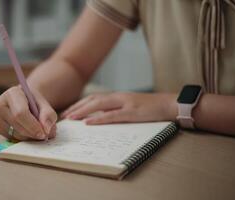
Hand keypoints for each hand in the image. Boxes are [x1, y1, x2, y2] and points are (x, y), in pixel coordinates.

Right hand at [0, 86, 56, 140]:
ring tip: (38, 131)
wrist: (24, 101)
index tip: (44, 133)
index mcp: (12, 94)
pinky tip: (29, 131)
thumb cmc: (34, 102)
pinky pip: (13, 138)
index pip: (20, 113)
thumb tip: (46, 129)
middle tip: (44, 136)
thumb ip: (48, 114)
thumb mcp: (44, 104)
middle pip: (17, 125)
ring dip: (30, 137)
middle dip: (33, 133)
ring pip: (15, 134)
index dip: (33, 126)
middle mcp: (0, 105)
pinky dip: (24, 138)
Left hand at [61, 92, 176, 124]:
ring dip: (83, 111)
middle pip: (92, 100)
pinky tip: (89, 123)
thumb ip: (115, 110)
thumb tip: (98, 118)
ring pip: (99, 105)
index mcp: (117, 96)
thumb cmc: (149, 108)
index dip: (79, 104)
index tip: (68, 111)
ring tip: (71, 118)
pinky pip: (113, 115)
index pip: (93, 98)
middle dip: (77, 107)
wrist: (169, 104)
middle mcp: (118, 97)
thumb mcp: (129, 107)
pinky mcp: (133, 112)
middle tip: (65, 116)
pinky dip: (99, 119)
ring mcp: (125, 103)